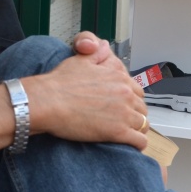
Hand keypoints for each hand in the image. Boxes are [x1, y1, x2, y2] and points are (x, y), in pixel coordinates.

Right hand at [22, 38, 148, 148]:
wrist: (47, 101)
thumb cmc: (59, 83)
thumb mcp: (79, 60)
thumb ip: (96, 53)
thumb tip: (104, 46)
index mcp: (118, 77)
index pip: (137, 91)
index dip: (131, 100)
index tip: (123, 106)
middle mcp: (125, 93)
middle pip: (142, 108)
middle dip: (135, 115)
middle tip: (123, 121)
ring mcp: (123, 113)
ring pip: (143, 124)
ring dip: (136, 129)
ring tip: (126, 134)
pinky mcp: (118, 132)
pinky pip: (139, 141)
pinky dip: (137, 143)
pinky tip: (129, 145)